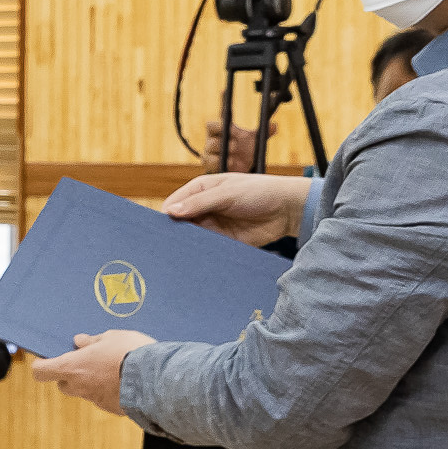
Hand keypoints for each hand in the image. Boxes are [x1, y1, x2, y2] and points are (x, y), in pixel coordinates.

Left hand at [32, 329, 153, 415]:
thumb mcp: (112, 337)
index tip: (47, 359)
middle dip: (69, 375)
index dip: (42, 365)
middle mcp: (80, 386)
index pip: (41, 371)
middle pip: (63, 384)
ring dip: (92, 383)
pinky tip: (126, 382)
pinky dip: (110, 392)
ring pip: (85, 392)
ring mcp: (96, 400)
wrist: (158, 379)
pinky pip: (105, 400)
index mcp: (72, 367)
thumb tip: (79, 341)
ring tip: (112, 369)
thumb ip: (92, 340)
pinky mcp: (113, 409)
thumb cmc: (130, 352)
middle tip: (86, 362)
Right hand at [161, 170, 311, 246]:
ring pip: (192, 237)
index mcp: (199, 190)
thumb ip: (199, 203)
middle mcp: (203, 208)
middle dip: (174, 232)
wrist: (288, 209)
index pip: (174, 204)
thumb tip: (171, 212)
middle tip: (166, 245)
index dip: (165, 216)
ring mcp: (213, 225)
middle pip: (180, 222)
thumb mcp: (227, 193)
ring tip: (180, 254)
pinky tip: (196, 258)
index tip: (159, 229)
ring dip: (187, 244)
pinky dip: (202, 253)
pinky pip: (208, 248)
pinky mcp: (224, 241)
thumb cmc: (259, 191)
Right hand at [202, 118, 259, 174]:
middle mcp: (210, 144)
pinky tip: (233, 166)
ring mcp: (209, 156)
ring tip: (235, 159)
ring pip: (209, 156)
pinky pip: (213, 167)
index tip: (232, 129)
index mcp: (218, 132)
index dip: (219, 126)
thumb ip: (263, 132)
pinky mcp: (211, 168)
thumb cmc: (245, 148)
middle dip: (224, 144)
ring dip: (223, 157)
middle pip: (211, 142)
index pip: (211, 126)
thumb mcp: (254, 140)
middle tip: (236, 146)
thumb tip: (274, 126)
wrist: (242, 166)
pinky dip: (223, 166)